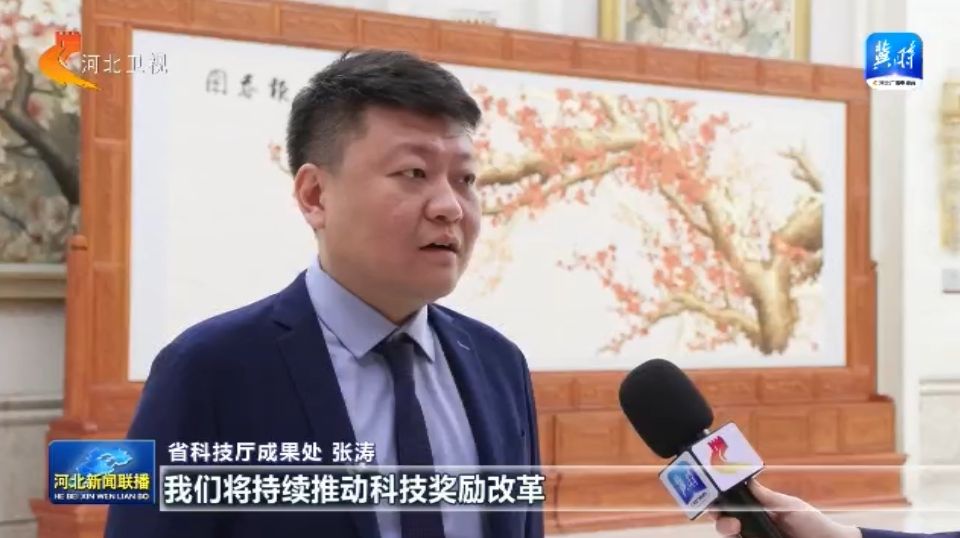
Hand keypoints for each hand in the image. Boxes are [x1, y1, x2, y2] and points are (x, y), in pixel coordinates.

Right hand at [712, 480, 861, 537]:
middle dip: (720, 520)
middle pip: (725, 524)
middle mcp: (753, 528)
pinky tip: (740, 536)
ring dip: (727, 530)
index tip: (715, 498)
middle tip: (731, 521)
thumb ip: (767, 496)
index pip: (731, 506)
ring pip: (731, 537)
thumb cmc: (813, 524)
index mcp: (758, 512)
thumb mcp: (790, 506)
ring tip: (736, 530)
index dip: (719, 502)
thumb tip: (747, 479)